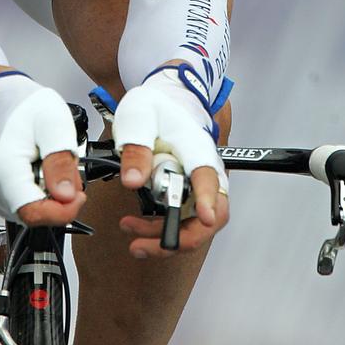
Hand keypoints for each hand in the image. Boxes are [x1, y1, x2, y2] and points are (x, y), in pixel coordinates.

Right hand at [0, 64, 85, 224]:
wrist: (0, 95)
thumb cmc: (23, 104)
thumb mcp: (53, 122)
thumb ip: (60, 160)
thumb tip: (66, 196)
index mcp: (4, 170)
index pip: (34, 215)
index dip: (63, 211)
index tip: (79, 194)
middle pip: (32, 213)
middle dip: (57, 198)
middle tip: (67, 168)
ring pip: (25, 210)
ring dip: (45, 194)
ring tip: (48, 163)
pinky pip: (16, 201)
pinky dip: (33, 190)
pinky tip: (36, 167)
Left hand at [113, 67, 228, 257]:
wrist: (165, 101)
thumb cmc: (157, 106)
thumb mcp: (139, 118)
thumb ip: (136, 149)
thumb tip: (133, 181)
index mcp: (196, 147)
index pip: (208, 177)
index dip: (208, 200)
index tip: (204, 217)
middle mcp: (205, 170)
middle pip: (211, 215)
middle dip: (181, 237)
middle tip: (145, 244)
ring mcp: (200, 185)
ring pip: (196, 225)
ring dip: (166, 238)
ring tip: (132, 238)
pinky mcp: (190, 194)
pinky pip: (183, 221)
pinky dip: (161, 230)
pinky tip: (136, 228)